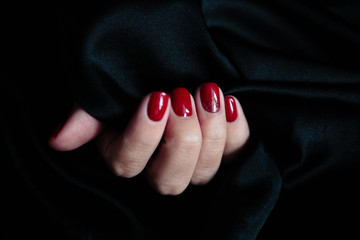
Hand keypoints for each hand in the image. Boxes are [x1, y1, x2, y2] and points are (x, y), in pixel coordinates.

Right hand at [49, 83, 248, 194]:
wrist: (172, 76)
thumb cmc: (134, 89)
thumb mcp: (106, 97)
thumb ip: (85, 117)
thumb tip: (58, 138)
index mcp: (129, 157)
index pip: (129, 165)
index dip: (143, 136)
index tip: (155, 98)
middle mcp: (161, 169)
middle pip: (169, 180)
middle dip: (180, 138)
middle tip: (182, 97)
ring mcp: (194, 165)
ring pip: (204, 172)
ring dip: (209, 132)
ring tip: (208, 93)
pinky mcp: (224, 153)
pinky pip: (235, 154)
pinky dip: (236, 130)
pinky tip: (230, 103)